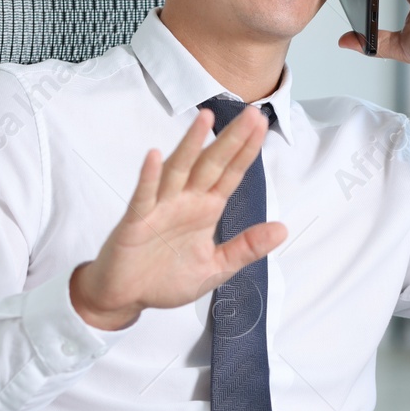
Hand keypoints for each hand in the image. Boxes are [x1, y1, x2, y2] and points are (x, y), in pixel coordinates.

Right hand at [69, 105, 286, 330]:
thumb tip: (283, 230)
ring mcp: (160, 207)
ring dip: (191, 144)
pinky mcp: (136, 221)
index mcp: (206, 209)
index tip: (262, 125)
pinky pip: (144, 196)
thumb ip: (246, 248)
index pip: (230, 174)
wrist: (127, 297)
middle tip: (250, 113)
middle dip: (231, 139)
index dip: (246, 150)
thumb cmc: (167, 278)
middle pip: (211, 164)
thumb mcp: (216, 268)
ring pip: (178, 170)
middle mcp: (185, 201)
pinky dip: (149, 176)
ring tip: (205, 118)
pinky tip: (156, 156)